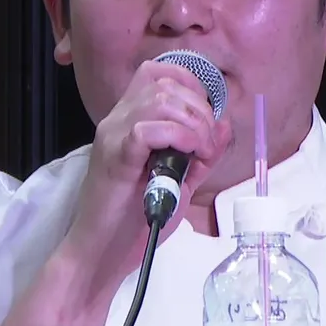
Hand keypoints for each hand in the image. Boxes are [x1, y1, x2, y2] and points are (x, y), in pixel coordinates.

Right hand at [62, 59, 232, 295]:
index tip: (206, 120)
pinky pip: (148, 128)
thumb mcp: (180, 180)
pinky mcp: (115, 157)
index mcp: (129, 119)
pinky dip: (178, 137)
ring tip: (199, 153)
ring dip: (193, 123)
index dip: (191, 85)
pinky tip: (186, 156)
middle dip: (200, 109)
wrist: (102, 253)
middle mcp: (117, 119)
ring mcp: (113, 135)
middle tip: (207, 145)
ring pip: (160, 99)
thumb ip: (201, 152)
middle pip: (165, 82)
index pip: (158, 72)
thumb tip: (224, 124)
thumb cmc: (135, 218)